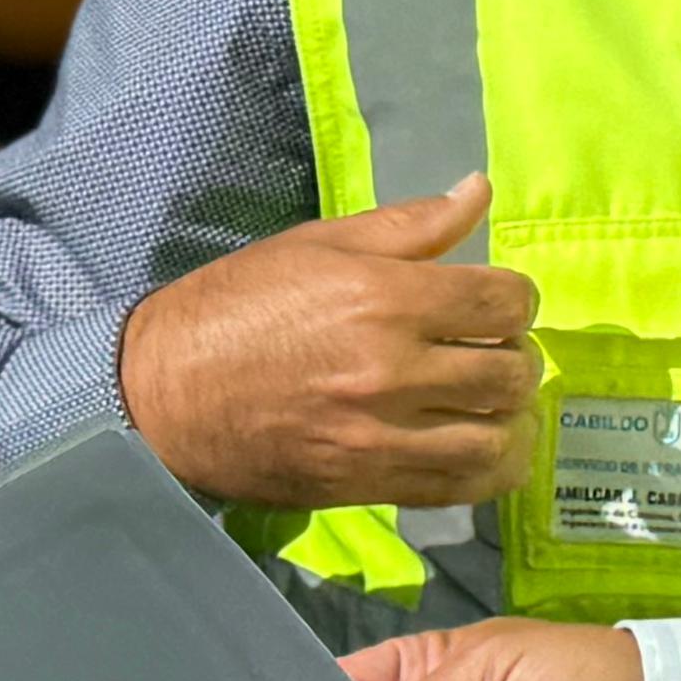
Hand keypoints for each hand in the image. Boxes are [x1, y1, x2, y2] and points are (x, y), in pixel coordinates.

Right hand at [119, 174, 540, 512]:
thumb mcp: (318, 244)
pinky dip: (491, 470)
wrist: (164, 391)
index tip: (497, 302)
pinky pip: (462, 489)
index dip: (516, 298)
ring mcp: (382, 436)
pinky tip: (483, 447)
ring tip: (492, 403)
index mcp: (384, 299)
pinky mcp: (369, 485)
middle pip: (510, 372)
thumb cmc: (237, 306)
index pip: (504, 302)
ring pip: (497, 438)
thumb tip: (479, 191)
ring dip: (511, 418)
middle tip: (492, 350)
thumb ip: (410, 224)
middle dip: (516, 356)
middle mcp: (392, 371)